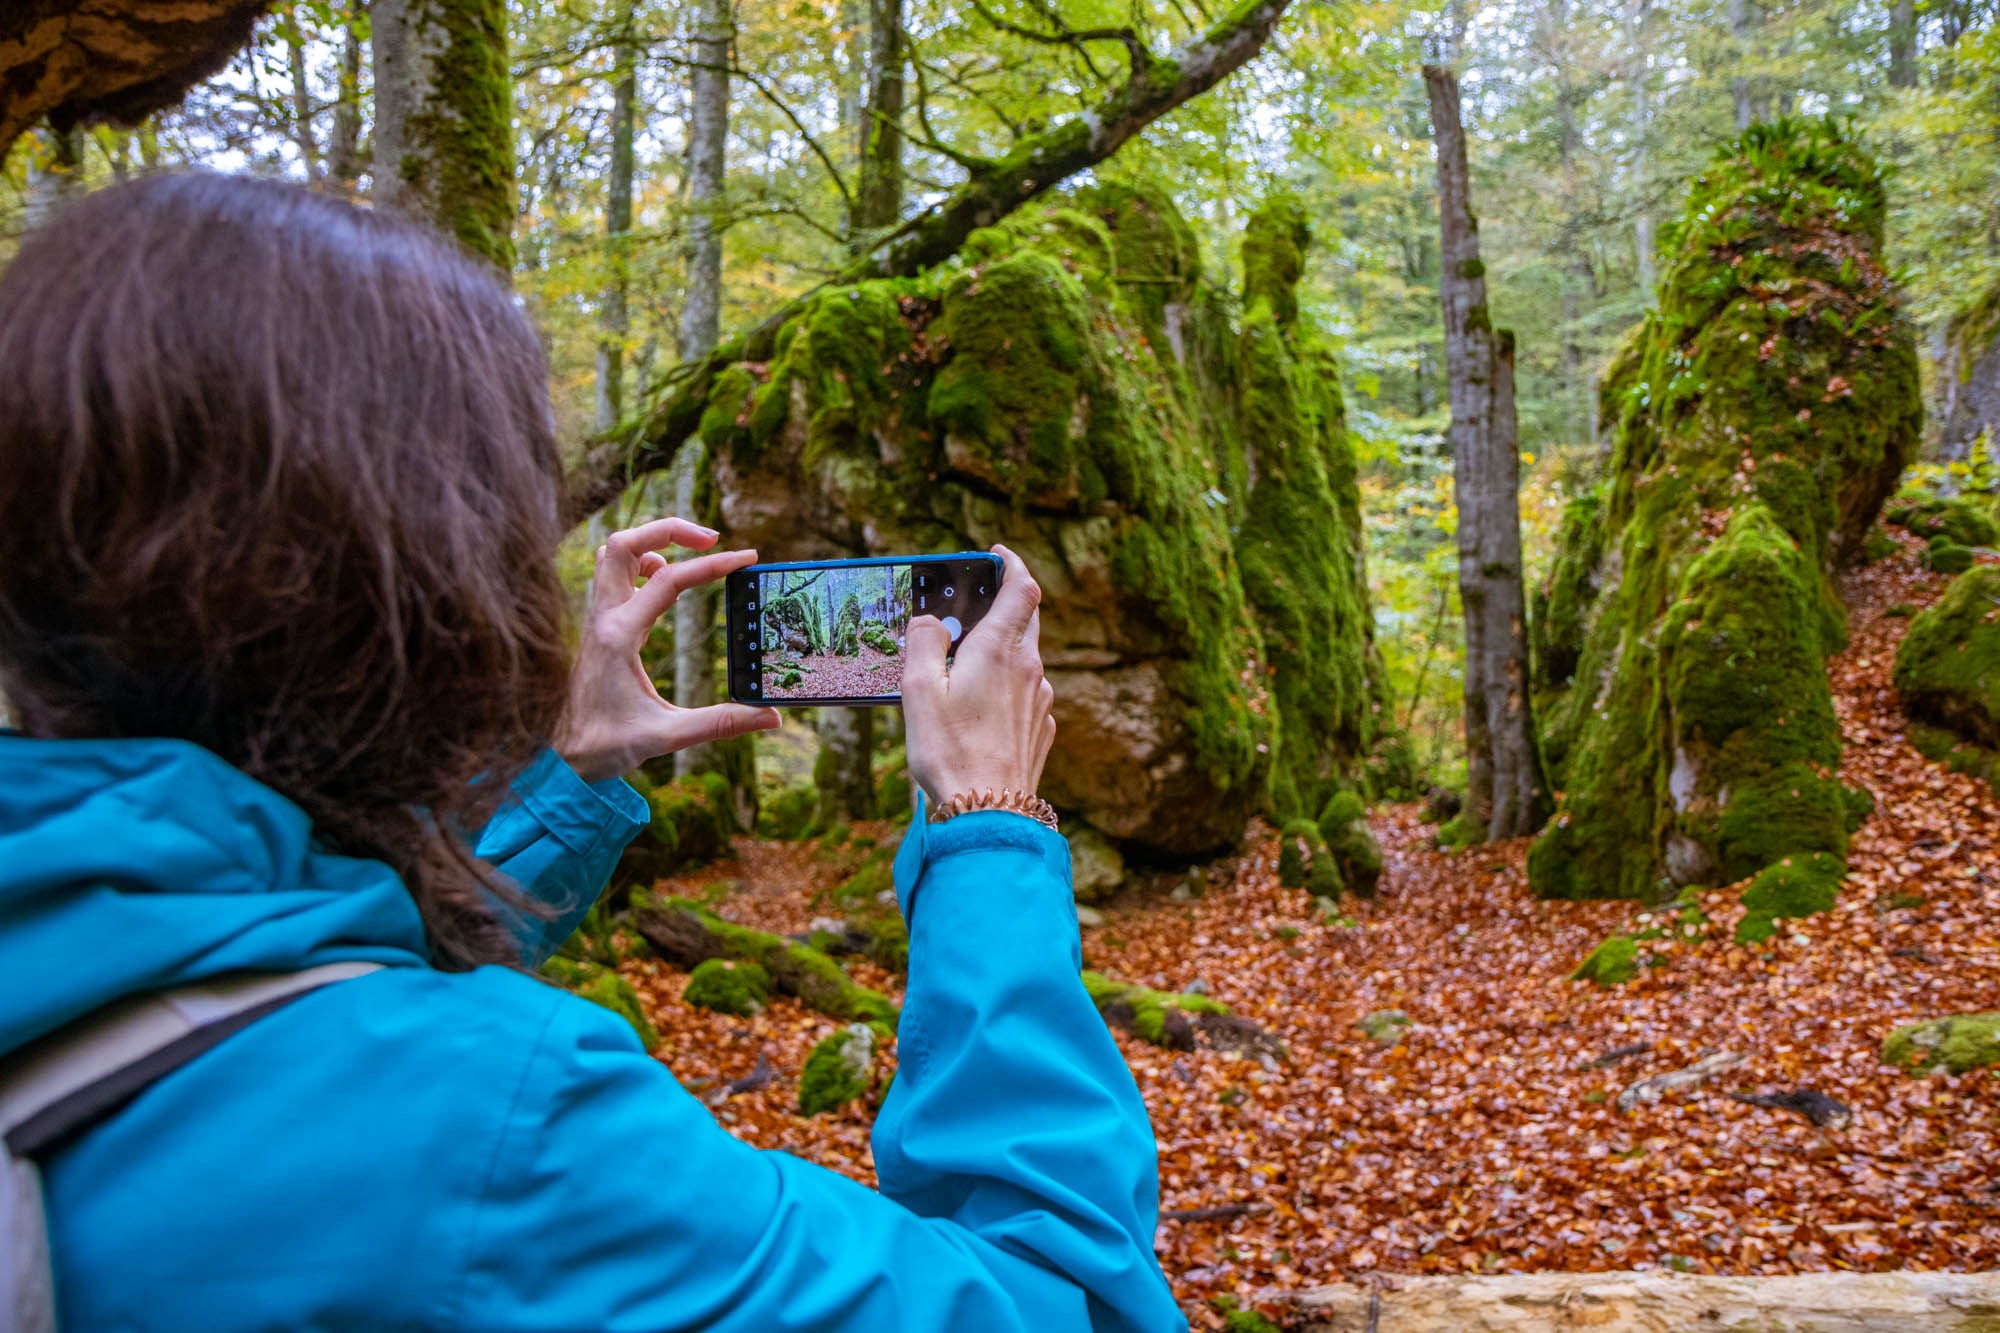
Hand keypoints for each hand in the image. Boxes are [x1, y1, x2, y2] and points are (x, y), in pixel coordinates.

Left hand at [554, 517, 778, 783]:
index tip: (747, 557)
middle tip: (711, 538)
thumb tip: (772, 718)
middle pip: (625, 543)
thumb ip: (721, 723)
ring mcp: (597, 620)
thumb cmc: (604, 746)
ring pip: (614, 554)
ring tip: (692, 555)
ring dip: (652, 543)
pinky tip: (667, 585)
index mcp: (619, 636)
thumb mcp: (667, 736)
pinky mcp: (600, 628)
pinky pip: (615, 577)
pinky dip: (642, 566)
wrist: (556, 757)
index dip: (713, 564)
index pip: (669, 581)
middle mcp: (604, 619)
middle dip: (670, 530)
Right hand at [902, 544, 1055, 804]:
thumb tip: (931, 621)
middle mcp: (1029, 669)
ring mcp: (1040, 701)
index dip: (1012, 564)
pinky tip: (979, 709)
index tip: (995, 556)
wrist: (988, 813)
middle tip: (974, 606)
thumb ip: (924, 643)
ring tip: (964, 668)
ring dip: (1001, 651)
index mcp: (1000, 650)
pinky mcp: (1041, 729)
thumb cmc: (948, 752)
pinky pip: (1026, 694)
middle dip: (1003, 605)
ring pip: (1025, 659)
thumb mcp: (918, 690)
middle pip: (1026, 620)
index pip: (1022, 588)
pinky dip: (1006, 687)